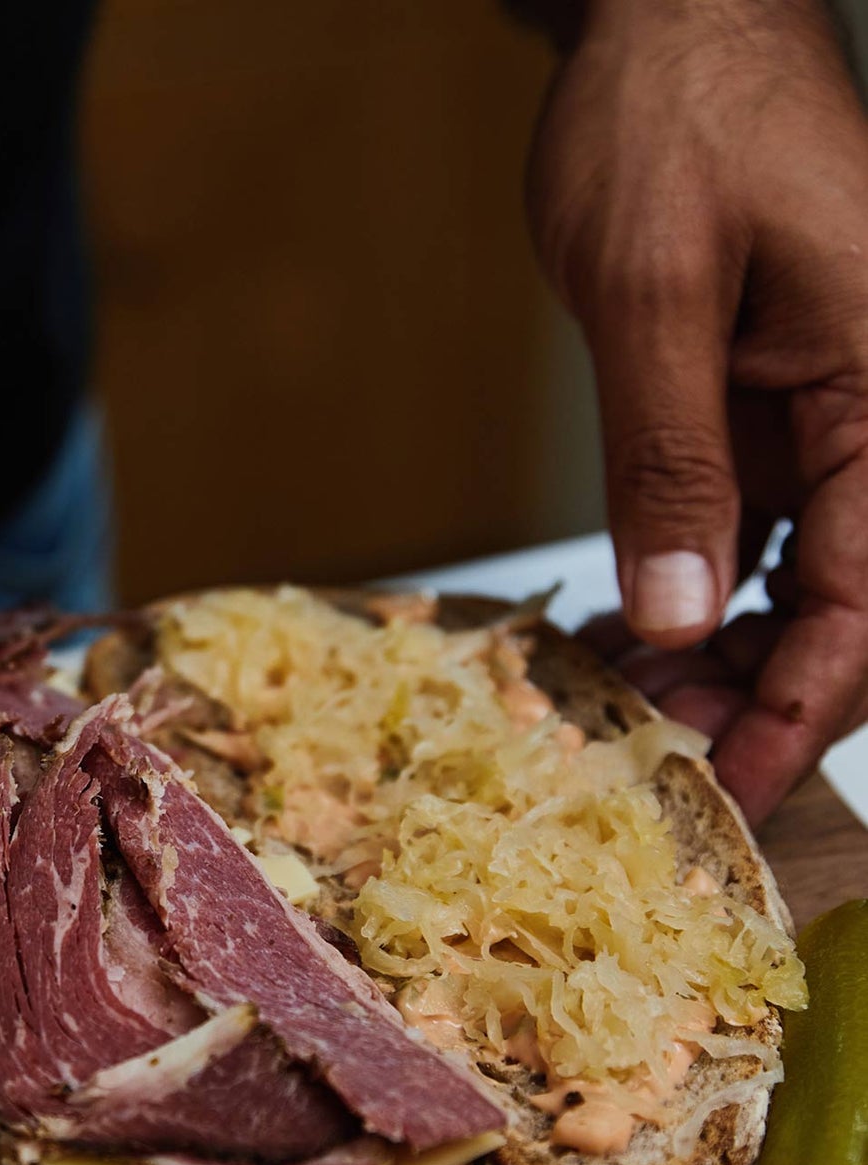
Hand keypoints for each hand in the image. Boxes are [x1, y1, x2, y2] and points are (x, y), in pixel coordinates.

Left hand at [527, 0, 867, 824]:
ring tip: (620, 703)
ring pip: (797, 585)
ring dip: (717, 658)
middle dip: (753, 696)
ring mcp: (826, 418)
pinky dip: (691, 596)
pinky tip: (627, 635)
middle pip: (845, 607)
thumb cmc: (671, 124)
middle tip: (647, 753)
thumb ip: (672, 459)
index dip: (804, 708)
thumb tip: (679, 610)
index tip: (735, 788)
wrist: (663, 35)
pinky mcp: (768, 414)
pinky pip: (749, 535)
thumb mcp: (653, 292)